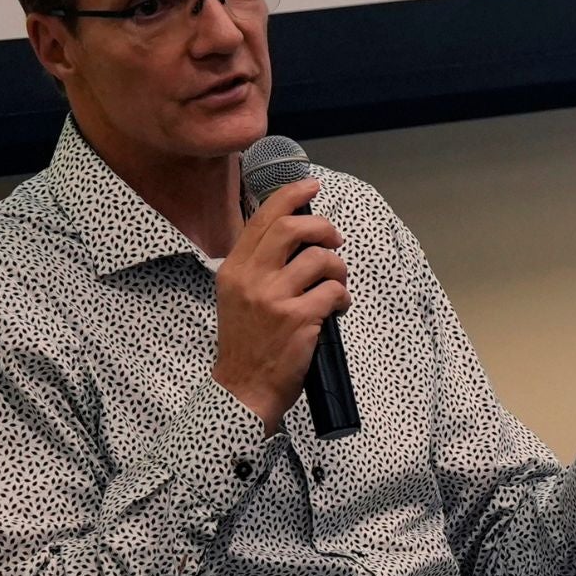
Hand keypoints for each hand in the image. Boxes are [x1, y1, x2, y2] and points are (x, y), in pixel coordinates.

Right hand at [211, 178, 349, 433]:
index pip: (263, 218)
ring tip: (334, 286)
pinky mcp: (298, 318)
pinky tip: (335, 310)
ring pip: (321, 259)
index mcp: (234, 269)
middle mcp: (251, 278)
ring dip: (337, 270)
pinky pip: (334, 291)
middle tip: (334, 240)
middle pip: (292, 227)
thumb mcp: (237, 296)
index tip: (312, 186)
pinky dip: (342, 298)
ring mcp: (274, 298)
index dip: (291, 195)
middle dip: (323, 227)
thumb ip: (258, 264)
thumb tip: (293, 231)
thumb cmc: (247, 343)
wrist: (243, 389)